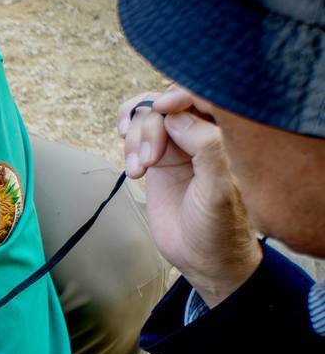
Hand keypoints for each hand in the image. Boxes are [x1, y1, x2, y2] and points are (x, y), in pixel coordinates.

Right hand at [118, 87, 260, 305]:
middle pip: (166, 105)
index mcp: (226, 136)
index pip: (202, 95)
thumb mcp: (218, 190)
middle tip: (149, 161)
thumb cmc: (219, 227)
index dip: (177, 95)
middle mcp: (202, 135)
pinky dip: (128, 145)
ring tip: (139, 169)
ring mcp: (178, 146)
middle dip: (150, 127)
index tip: (160, 109)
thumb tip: (178, 116)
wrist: (201, 258)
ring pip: (147, 118)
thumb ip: (205, 148)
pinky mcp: (158, 159)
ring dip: (135, 139)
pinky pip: (137, 135)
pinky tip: (133, 168)